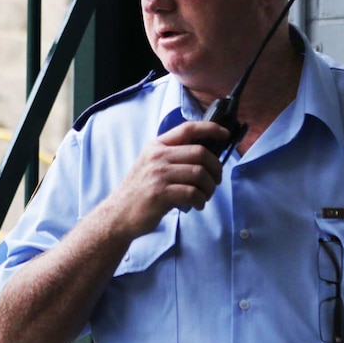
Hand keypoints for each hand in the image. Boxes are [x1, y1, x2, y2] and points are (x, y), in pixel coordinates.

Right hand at [105, 120, 226, 238]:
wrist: (118, 214)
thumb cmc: (140, 190)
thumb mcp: (151, 164)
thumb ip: (172, 156)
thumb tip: (205, 154)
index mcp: (156, 146)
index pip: (188, 128)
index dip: (210, 128)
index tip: (225, 134)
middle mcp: (157, 157)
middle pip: (200, 152)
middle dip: (215, 168)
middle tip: (215, 180)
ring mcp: (158, 175)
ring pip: (199, 174)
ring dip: (209, 187)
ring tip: (205, 196)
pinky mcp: (160, 194)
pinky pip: (192, 193)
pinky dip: (200, 200)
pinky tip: (197, 205)